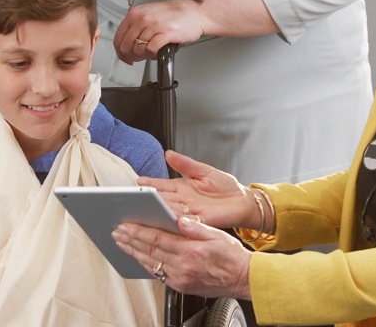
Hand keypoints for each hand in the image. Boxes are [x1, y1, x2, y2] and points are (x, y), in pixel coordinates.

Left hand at [113, 212, 252, 300]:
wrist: (242, 279)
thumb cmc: (232, 257)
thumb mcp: (218, 236)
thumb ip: (197, 227)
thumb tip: (180, 220)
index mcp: (191, 251)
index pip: (158, 239)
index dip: (139, 232)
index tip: (125, 226)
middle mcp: (183, 267)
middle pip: (150, 251)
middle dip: (131, 241)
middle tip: (117, 232)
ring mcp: (180, 279)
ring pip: (151, 264)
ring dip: (134, 252)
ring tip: (122, 243)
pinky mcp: (181, 286)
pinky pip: (159, 274)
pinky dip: (146, 264)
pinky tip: (139, 257)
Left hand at [114, 0, 206, 62]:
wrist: (194, 12)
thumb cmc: (173, 14)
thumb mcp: (149, 14)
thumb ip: (136, 26)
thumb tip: (126, 44)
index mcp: (135, 13)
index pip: (118, 37)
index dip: (120, 52)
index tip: (124, 57)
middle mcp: (143, 18)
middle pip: (126, 45)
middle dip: (130, 56)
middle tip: (137, 59)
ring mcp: (154, 25)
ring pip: (138, 48)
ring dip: (143, 56)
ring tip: (150, 54)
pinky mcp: (166, 33)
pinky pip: (151, 49)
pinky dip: (153, 55)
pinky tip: (157, 53)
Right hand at [138, 151, 260, 230]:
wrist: (243, 200)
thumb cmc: (226, 186)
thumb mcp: (204, 170)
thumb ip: (186, 164)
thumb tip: (168, 154)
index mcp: (182, 188)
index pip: (162, 186)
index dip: (150, 185)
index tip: (137, 183)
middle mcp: (183, 201)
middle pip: (161, 200)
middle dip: (147, 200)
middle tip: (132, 199)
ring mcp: (190, 212)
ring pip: (169, 211)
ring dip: (157, 211)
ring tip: (144, 208)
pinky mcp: (201, 221)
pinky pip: (185, 222)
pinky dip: (175, 220)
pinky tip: (166, 217)